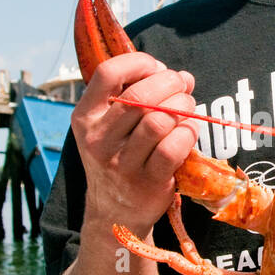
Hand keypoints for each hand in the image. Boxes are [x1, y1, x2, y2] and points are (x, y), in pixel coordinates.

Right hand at [71, 52, 198, 237]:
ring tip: (187, 107)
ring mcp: (121, 163)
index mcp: (85, 117)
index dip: (140, 63)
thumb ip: (138, 95)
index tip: (157, 68)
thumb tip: (183, 77)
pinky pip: (173, 148)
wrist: (115, 211)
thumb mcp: (109, 126)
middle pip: (141, 95)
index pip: (108, 73)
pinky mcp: (147, 182)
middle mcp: (98, 140)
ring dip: (183, 106)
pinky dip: (188, 133)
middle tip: (182, 87)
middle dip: (171, 83)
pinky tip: (189, 130)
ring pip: (160, 119)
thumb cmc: (119, 156)